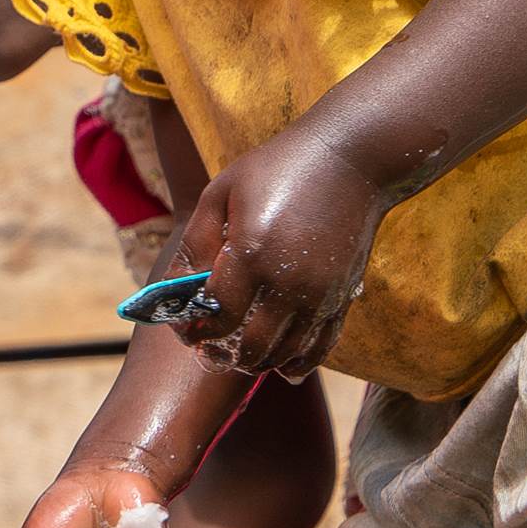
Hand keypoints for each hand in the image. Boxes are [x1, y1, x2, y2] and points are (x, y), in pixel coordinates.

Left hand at [174, 123, 386, 381]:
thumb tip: (175, 287)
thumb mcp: (223, 192)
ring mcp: (320, 294)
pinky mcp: (343, 296)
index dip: (194, 330)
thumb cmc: (277, 168)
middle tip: (208, 349)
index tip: (185, 330)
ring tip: (238, 354)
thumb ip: (196, 241)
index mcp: (251, 254)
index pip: (216, 315)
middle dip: (223, 355)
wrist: (351, 159)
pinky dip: (299, 364)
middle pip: (251, 346)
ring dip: (257, 363)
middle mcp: (287, 282)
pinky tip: (282, 368)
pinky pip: (321, 347)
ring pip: (285, 353)